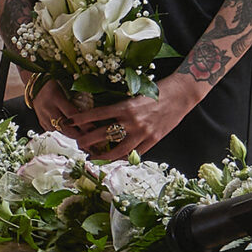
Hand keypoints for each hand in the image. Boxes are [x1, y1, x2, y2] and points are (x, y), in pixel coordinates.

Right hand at [30, 78, 86, 138]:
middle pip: (65, 127)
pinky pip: (53, 131)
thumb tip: (91, 109)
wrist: (35, 86)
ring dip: (71, 135)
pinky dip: (63, 132)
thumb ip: (75, 97)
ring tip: (83, 137)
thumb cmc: (53, 84)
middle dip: (78, 134)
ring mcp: (43, 117)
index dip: (82, 123)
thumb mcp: (65, 86)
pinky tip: (71, 133)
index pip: (72, 114)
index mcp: (55, 97)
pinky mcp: (41, 122)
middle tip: (90, 137)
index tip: (93, 129)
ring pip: (59, 131)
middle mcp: (48, 108)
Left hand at [72, 76, 200, 161]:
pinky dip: (123, 158)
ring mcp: (143, 133)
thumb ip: (121, 106)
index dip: (82, 118)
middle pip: (103, 135)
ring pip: (117, 150)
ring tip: (92, 158)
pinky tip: (114, 161)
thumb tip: (102, 115)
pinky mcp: (153, 140)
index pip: (98, 114)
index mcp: (126, 106)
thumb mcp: (136, 93)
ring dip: (102, 156)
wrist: (181, 94)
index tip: (69, 121)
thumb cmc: (158, 90)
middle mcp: (133, 121)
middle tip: (77, 144)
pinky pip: (134, 154)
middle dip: (87, 141)